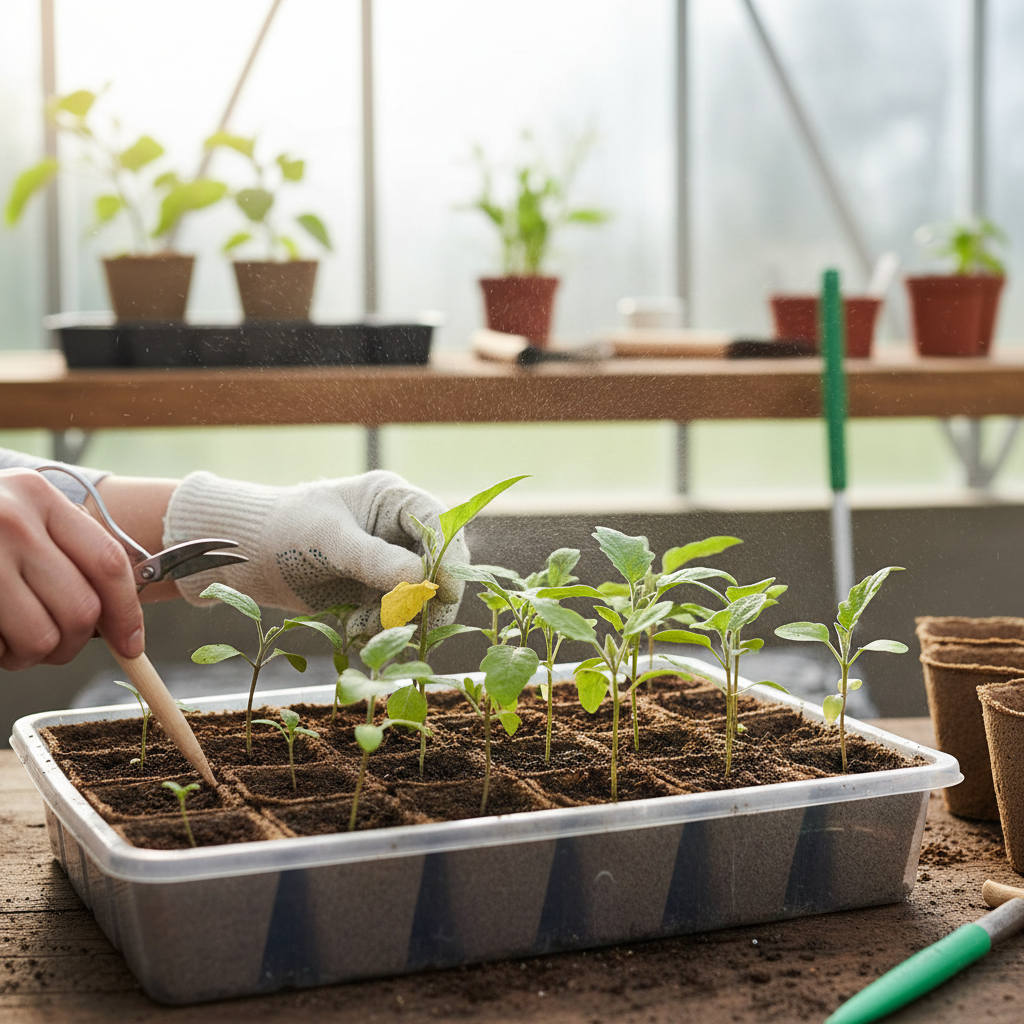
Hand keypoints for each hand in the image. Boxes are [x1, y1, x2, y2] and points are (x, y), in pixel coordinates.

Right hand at [0, 469, 143, 668]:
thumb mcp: (21, 517)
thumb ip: (67, 552)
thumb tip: (121, 619)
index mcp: (39, 497)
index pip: (108, 562)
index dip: (126, 612)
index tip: (132, 645)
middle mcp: (11, 520)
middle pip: (81, 609)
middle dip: (74, 643)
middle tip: (54, 645)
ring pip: (42, 637)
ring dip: (32, 655)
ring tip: (11, 640)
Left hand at [163, 470, 468, 633]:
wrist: (246, 555)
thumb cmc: (284, 529)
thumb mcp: (328, 540)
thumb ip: (373, 558)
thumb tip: (420, 579)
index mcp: (394, 500)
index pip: (439, 524)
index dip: (450, 557)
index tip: (447, 590)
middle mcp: (398, 532)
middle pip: (438, 566)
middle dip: (424, 597)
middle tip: (406, 622)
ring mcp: (388, 564)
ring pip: (417, 598)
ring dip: (397, 618)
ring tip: (361, 626)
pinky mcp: (373, 593)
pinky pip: (393, 616)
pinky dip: (378, 628)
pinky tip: (352, 629)